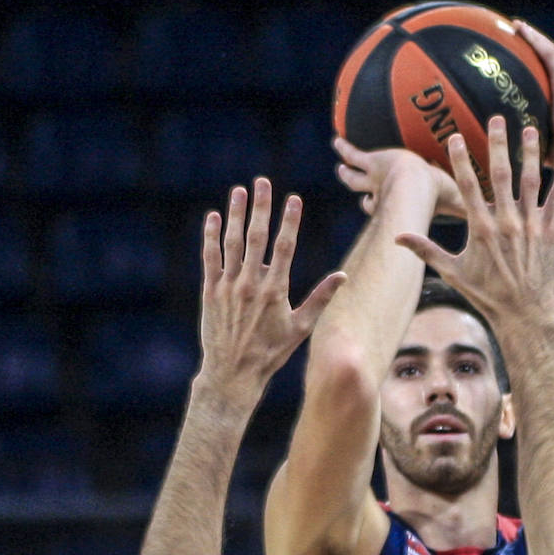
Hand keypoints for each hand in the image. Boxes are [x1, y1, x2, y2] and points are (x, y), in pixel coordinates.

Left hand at [196, 179, 344, 413]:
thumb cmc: (271, 352)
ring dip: (235, 214)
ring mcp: (228, 286)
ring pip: (232, 242)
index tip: (293, 199)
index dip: (289, 220)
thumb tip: (343, 276)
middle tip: (262, 181)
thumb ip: (320, 299)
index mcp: (275, 291)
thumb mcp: (301, 328)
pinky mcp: (210, 291)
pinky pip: (210, 257)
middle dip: (260, 206)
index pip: (284, 247)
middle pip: (256, 236)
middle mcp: (251, 284)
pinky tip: (213, 217)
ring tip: (239, 191)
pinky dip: (211, 236)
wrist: (233, 373)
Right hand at [333, 135, 466, 220]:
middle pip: (368, 202)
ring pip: (355, 178)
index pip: (387, 214)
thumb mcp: (454, 202)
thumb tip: (491, 208)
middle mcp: (383, 198)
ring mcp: (374, 180)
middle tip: (355, 191)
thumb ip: (468, 206)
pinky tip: (337, 142)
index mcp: (399, 210)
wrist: (416, 187)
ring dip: (349, 169)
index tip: (369, 206)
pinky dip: (345, 150)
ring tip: (340, 164)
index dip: (377, 210)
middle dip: (364, 198)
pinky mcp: (371, 163)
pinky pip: (355, 155)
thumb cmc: (435, 198)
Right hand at [395, 117, 553, 330]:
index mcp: (480, 229)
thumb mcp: (452, 273)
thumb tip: (396, 238)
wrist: (524, 314)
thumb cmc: (486, 295)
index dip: (460, 160)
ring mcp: (530, 226)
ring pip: (530, 181)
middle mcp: (506, 223)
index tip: (455, 137)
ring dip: (529, 153)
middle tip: (497, 118)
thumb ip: (426, 250)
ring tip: (529, 128)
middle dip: (497, 144)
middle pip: (500, 175)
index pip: (467, 187)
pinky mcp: (550, 233)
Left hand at [513, 20, 553, 165]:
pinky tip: (523, 30)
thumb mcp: (537, 145)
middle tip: (514, 31)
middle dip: (533, 43)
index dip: (534, 60)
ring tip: (516, 26)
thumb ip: (523, 140)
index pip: (547, 74)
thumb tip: (497, 145)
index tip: (517, 50)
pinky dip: (537, 41)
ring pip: (550, 53)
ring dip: (534, 37)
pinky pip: (550, 55)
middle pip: (549, 59)